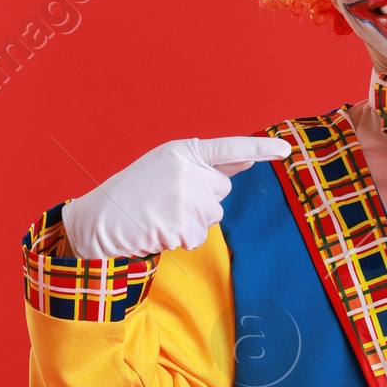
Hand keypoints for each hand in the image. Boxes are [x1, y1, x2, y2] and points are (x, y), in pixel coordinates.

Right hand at [61, 136, 290, 259]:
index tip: (286, 150)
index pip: (229, 148)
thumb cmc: (135, 193)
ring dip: (193, 221)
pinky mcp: (183, 224)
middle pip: (222, 189)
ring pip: (213, 215)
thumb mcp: (169, 167)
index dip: (260, 149)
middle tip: (170, 200)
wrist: (100, 219)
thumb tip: (247, 160)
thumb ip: (208, 165)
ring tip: (162, 214)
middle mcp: (187, 170)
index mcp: (183, 151)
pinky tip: (160, 229)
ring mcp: (186, 198)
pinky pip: (199, 236)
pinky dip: (183, 238)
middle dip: (204, 198)